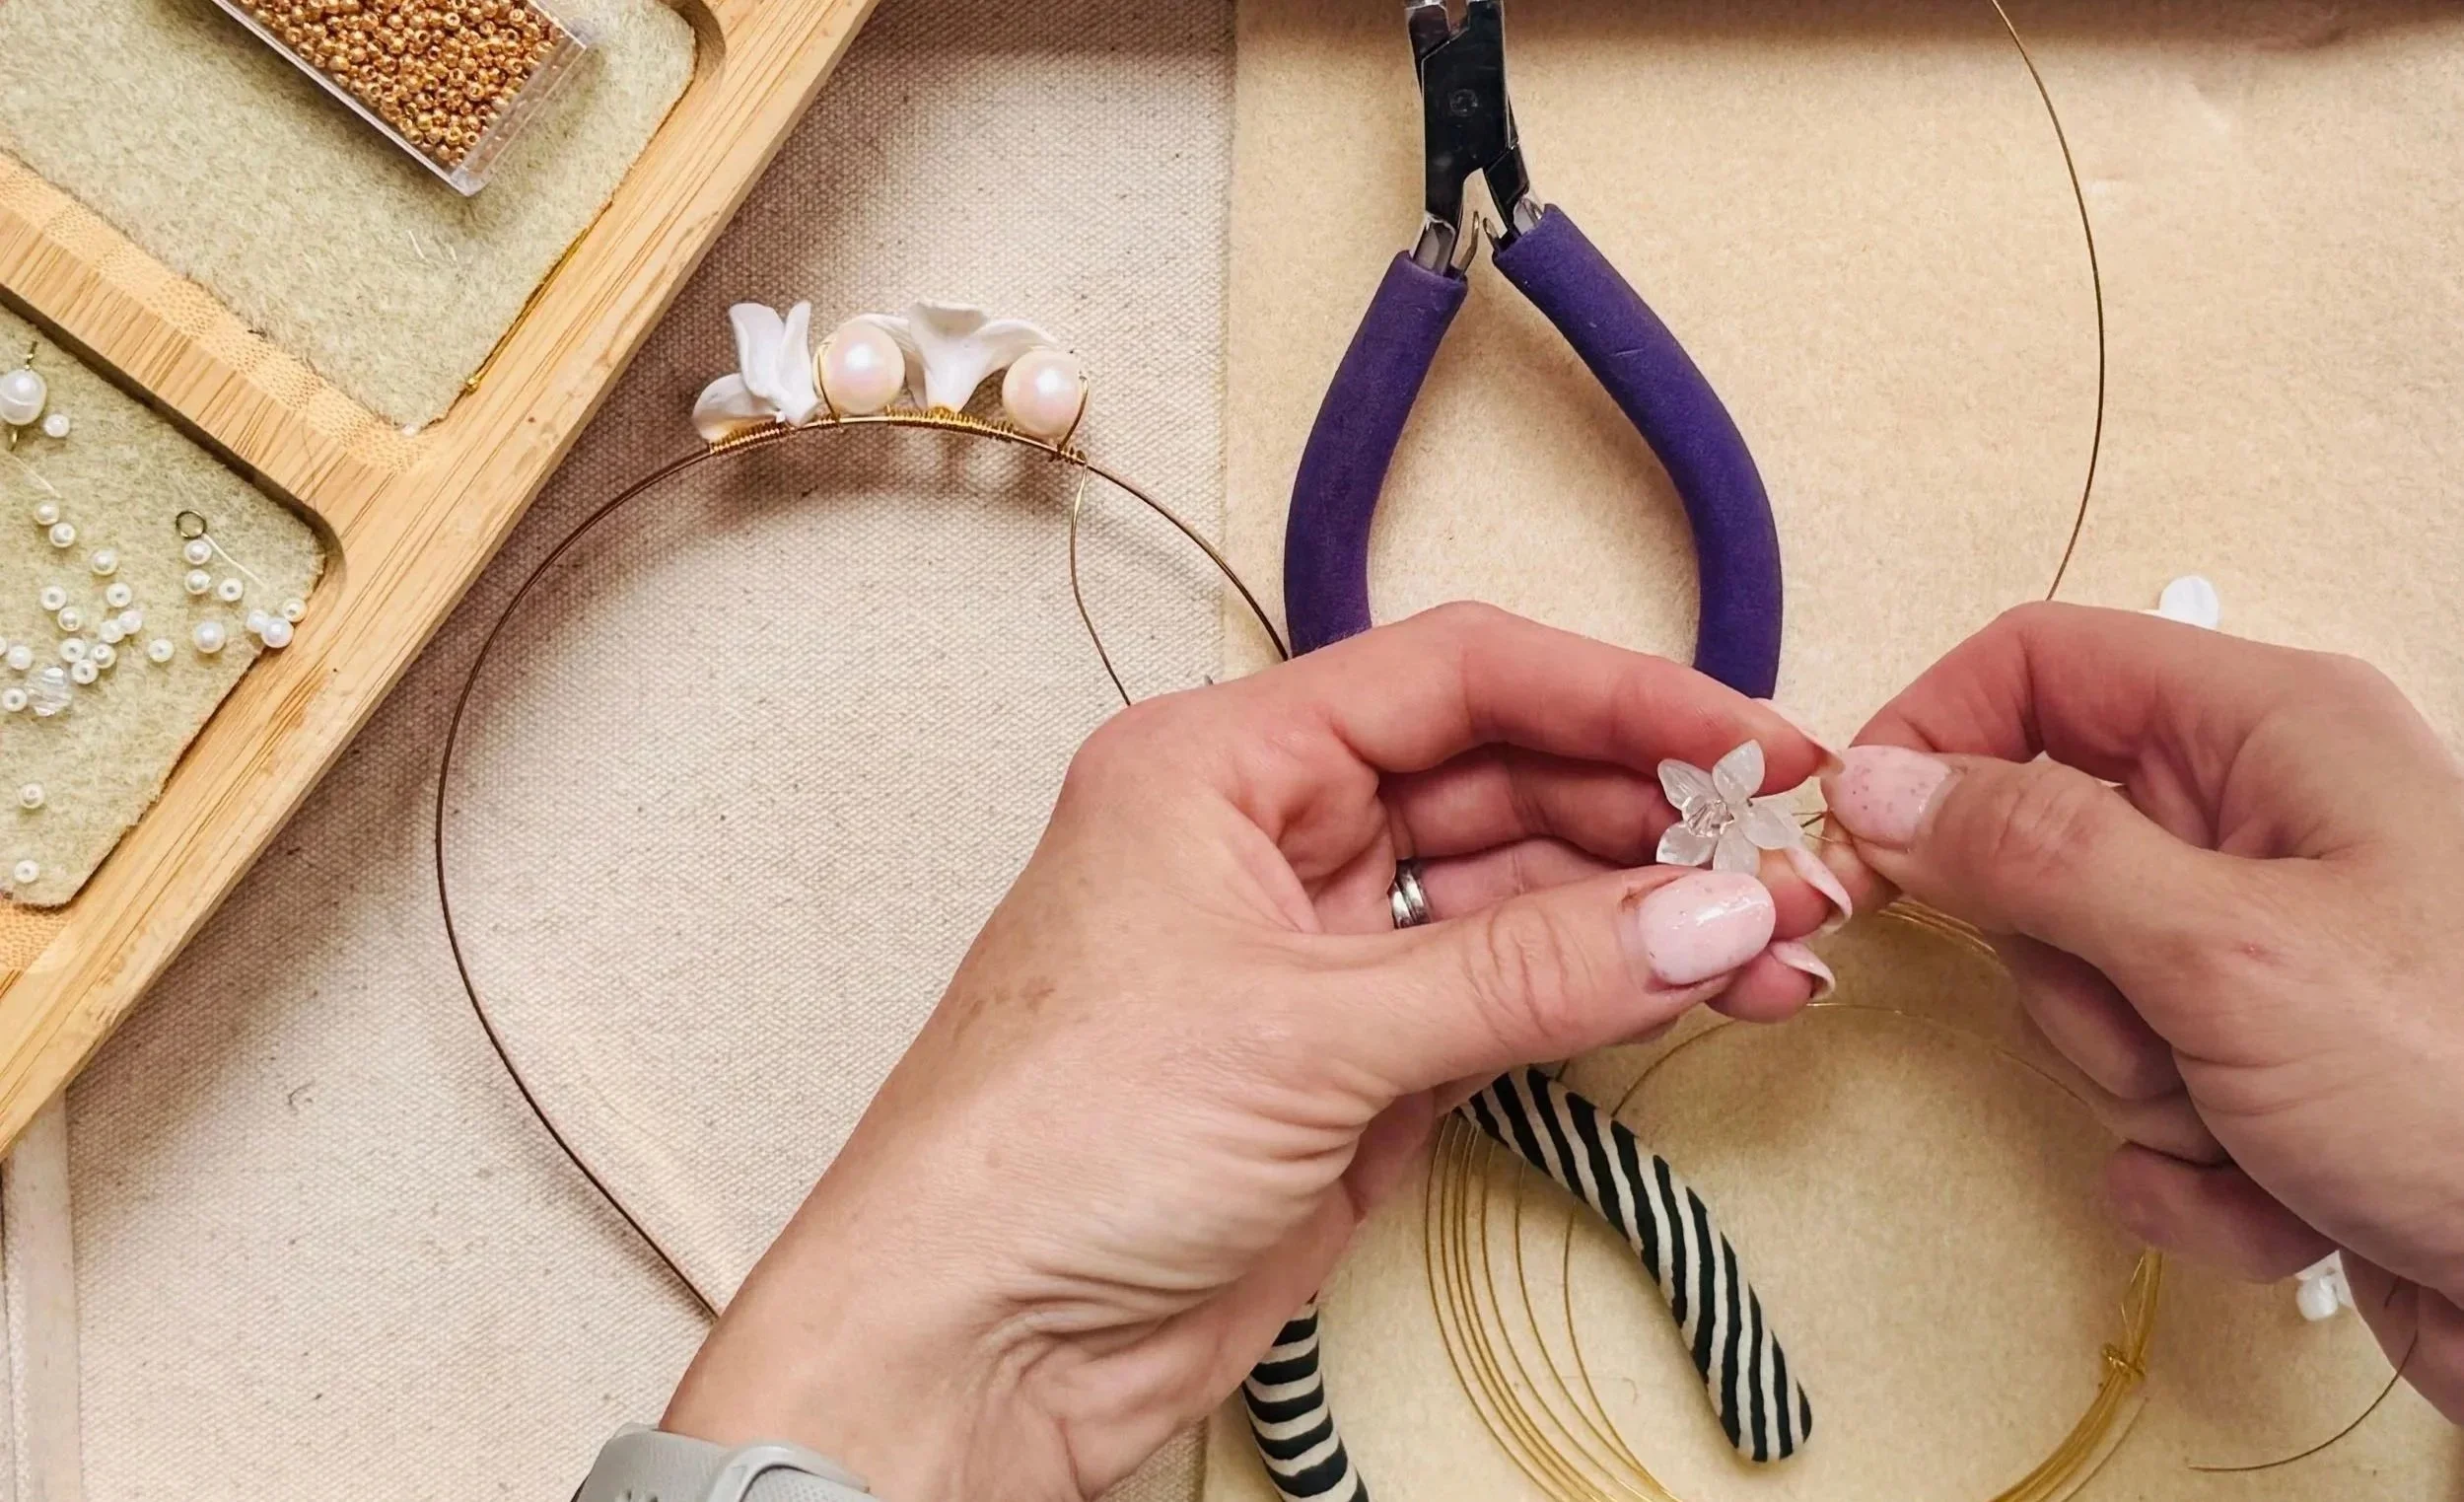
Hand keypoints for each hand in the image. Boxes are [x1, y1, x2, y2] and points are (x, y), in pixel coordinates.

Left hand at [659, 604, 1855, 1500]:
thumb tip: (1714, 911)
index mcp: (1220, 762)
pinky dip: (1605, 997)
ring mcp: (1320, 955)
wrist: (971, 1345)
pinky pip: (1508, 1000)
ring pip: (1518, 896)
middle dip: (1653, 810)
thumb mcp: (1307, 1031)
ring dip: (1651, 912)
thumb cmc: (1052, 1145)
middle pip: (1500, 779)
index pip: (1452, 679)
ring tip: (1787, 938)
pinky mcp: (1356, 1065)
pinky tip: (1706, 991)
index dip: (1616, 697)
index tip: (1752, 737)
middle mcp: (1271, 837)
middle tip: (1793, 850)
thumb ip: (1525, 971)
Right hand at [1822, 601, 2463, 1417]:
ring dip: (2138, 1084)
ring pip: (2087, 992)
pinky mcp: (2276, 1076)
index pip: (2039, 664)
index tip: (1859, 847)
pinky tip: (2282, 1193)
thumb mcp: (2221, 950)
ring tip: (2248, 1121)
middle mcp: (2272, 824)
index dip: (1932, 737)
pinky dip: (2192, 1167)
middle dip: (2066, 971)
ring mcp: (2274, 956)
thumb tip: (1873, 782)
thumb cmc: (2460, 1087)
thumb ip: (2032, 851)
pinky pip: (2148, 1105)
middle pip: (2046, 848)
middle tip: (2149, 1023)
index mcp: (2275, 733)